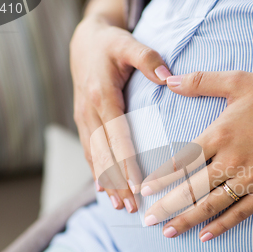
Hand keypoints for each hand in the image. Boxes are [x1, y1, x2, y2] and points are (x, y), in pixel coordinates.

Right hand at [70, 15, 171, 212]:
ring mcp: (83, 118)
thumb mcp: (128, 43)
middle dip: (118, 183)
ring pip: (94, 157)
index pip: (116, 137)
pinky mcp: (83, 122)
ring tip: (121, 206)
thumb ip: (148, 59)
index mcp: (102, 96)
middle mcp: (89, 111)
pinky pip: (89, 152)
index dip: (126, 163)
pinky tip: (104, 191)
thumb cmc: (110, 44)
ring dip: (107, 183)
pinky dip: (96, 172)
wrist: (84, 43)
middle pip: (104, 154)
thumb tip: (168, 78)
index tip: (138, 186)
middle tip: (133, 207)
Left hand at [142, 71, 252, 240]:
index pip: (182, 161)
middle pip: (192, 188)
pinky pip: (241, 212)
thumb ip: (200, 82)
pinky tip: (206, 235)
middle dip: (167, 206)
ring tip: (169, 233)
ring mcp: (250, 178)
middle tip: (147, 220)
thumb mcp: (238, 81)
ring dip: (188, 219)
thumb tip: (166, 79)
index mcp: (220, 135)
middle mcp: (231, 160)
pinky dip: (223, 225)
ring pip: (212, 204)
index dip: (161, 177)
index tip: (143, 189)